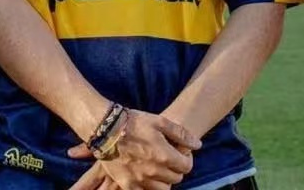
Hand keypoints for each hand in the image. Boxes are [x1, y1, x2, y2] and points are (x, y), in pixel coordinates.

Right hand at [69, 109, 200, 189]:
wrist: (106, 129)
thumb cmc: (134, 122)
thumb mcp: (159, 121)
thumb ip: (181, 134)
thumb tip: (197, 144)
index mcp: (164, 155)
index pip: (186, 167)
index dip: (187, 159)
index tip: (181, 153)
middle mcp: (154, 172)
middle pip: (176, 179)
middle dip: (176, 169)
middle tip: (169, 158)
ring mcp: (141, 180)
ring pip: (163, 189)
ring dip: (164, 179)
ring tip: (158, 167)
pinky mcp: (128, 185)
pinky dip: (149, 186)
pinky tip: (146, 174)